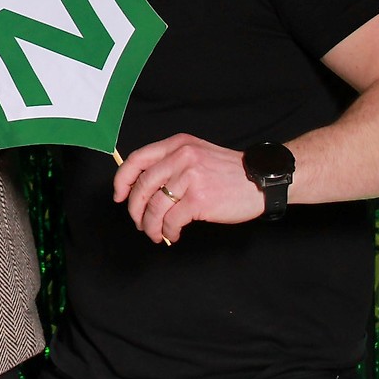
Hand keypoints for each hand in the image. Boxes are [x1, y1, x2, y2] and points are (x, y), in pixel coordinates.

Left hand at [112, 133, 265, 243]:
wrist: (260, 180)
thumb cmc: (228, 172)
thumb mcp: (197, 154)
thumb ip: (171, 163)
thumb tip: (142, 188)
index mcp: (177, 144)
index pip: (137, 160)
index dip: (122, 180)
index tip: (119, 196)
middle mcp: (181, 157)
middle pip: (142, 186)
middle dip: (135, 209)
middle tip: (139, 222)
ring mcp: (190, 178)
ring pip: (154, 206)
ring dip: (151, 225)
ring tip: (156, 233)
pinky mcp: (199, 199)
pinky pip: (171, 220)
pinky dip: (168, 231)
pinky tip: (173, 234)